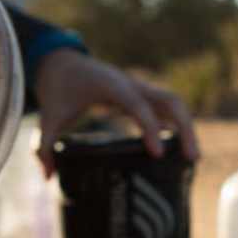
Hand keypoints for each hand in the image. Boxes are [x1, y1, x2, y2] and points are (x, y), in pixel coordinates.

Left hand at [32, 47, 201, 175]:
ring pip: (174, 104)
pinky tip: (180, 149)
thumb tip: (47, 176)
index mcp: (111, 85)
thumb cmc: (57, 87)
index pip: (138, 105)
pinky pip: (166, 109)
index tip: (158, 154)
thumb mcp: (48, 117)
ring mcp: (139, 88)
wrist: (60, 61)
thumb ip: (44, 146)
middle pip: (171, 101)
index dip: (150, 128)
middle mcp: (131, 84)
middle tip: (192, 159)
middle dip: (185, 128)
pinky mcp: (140, 96)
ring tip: (193, 158)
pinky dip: (176, 126)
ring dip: (187, 128)